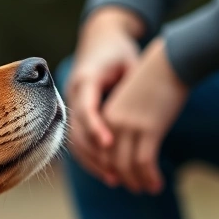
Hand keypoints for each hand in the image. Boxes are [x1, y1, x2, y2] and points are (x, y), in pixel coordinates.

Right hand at [66, 8, 143, 183]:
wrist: (99, 40)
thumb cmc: (119, 50)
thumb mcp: (130, 60)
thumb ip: (133, 82)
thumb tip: (147, 101)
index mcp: (85, 78)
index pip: (86, 108)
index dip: (96, 127)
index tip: (110, 144)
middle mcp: (72, 94)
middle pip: (77, 131)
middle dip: (95, 155)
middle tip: (115, 174)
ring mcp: (70, 106)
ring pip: (75, 141)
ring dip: (93, 163)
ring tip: (114, 179)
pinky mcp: (74, 115)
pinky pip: (78, 142)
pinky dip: (91, 159)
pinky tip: (107, 173)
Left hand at [100, 38, 188, 193]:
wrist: (172, 60)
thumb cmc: (156, 78)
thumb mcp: (132, 99)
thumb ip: (125, 118)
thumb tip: (131, 138)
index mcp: (106, 114)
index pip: (97, 150)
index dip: (106, 168)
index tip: (117, 179)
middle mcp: (112, 122)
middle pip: (110, 161)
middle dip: (122, 178)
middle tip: (134, 188)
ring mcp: (129, 126)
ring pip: (127, 165)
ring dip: (137, 181)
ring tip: (148, 189)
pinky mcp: (149, 129)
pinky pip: (145, 162)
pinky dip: (150, 176)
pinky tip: (157, 184)